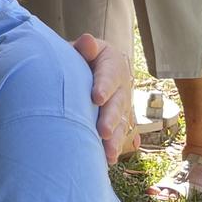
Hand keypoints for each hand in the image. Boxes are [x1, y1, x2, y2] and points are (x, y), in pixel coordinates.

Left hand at [72, 34, 133, 164]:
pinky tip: (108, 159)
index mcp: (112, 63)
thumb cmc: (79, 56)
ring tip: (108, 153)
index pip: (110, 74)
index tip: (96, 98)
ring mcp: (122, 104)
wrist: (87, 65)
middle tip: (102, 132)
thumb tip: (87, 42)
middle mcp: (121, 85)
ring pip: (122, 122)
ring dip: (115, 139)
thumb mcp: (82, 48)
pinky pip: (119, 134)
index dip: (104, 85)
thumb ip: (84, 48)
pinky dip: (115, 146)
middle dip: (111, 118)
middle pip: (118, 102)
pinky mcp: (119, 119)